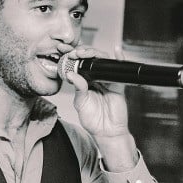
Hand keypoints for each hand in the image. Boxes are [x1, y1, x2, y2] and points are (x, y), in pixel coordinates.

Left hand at [65, 46, 136, 170]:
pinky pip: (120, 69)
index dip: (71, 55)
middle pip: (90, 58)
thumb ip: (78, 88)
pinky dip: (120, 58)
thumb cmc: (93, 119)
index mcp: (84, 81)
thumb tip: (71, 74)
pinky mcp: (118, 84)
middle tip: (72, 51)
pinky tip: (117, 50)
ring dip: (94, 53)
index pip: (78, 63)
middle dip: (81, 51)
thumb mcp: (81, 103)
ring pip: (103, 60)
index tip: (61, 50)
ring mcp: (107, 79)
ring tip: (84, 53)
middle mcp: (96, 77)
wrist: (107, 132)